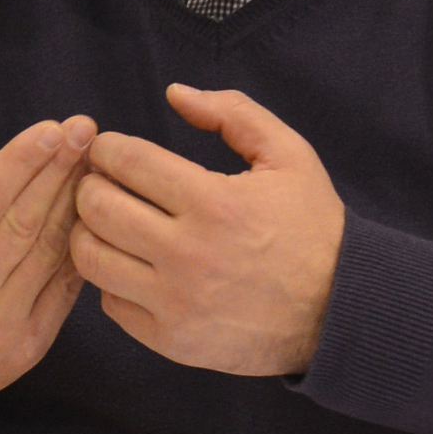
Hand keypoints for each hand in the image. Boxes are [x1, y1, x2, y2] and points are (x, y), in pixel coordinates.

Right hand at [0, 112, 95, 405]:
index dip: (18, 163)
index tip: (51, 130)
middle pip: (22, 223)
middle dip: (57, 171)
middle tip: (85, 131)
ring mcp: (1, 327)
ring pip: (47, 254)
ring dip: (74, 204)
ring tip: (94, 164)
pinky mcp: (28, 347)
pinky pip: (61, 290)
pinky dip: (79, 250)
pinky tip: (94, 216)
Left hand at [72, 84, 344, 375]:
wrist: (343, 311)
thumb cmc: (312, 228)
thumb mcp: (289, 156)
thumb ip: (233, 114)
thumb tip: (174, 93)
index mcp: (215, 203)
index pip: (127, 161)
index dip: (108, 148)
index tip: (110, 150)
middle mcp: (189, 255)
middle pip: (97, 207)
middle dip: (91, 185)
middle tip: (103, 182)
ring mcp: (177, 302)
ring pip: (90, 257)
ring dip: (90, 232)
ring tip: (109, 222)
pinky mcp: (172, 340)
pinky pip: (109, 302)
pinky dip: (110, 280)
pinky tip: (131, 265)